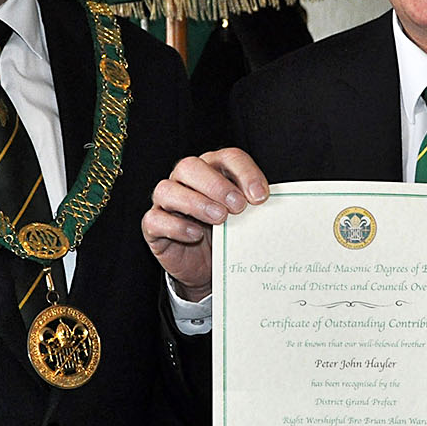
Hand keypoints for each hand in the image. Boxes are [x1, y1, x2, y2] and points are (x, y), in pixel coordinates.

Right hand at [142, 149, 269, 299]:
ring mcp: (166, 202)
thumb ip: (253, 206)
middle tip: (238, 206)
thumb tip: (272, 204)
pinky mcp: (153, 225)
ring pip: (167, 189)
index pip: (228, 157)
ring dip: (195, 202)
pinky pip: (156, 219)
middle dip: (216, 185)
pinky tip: (196, 234)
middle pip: (190, 166)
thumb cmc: (227, 235)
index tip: (260, 196)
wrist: (207, 267)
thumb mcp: (244, 219)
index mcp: (213, 169)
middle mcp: (185, 180)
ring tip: (219, 219)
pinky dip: (176, 226)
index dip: (244, 172)